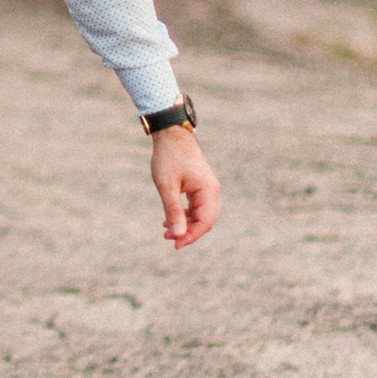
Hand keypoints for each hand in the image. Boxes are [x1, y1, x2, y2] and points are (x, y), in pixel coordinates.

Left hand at [151, 127, 219, 249]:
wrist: (170, 133)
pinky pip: (196, 206)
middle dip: (187, 231)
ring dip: (185, 224)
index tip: (175, 244)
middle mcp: (211, 190)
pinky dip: (184, 214)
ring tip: (166, 230)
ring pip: (199, 214)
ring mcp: (206, 187)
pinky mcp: (199, 185)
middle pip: (204, 220)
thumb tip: (178, 234)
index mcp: (208, 191)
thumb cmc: (168, 157)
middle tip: (168, 238)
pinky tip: (169, 219)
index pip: (205, 222)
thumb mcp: (167, 186)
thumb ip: (173, 210)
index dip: (191, 236)